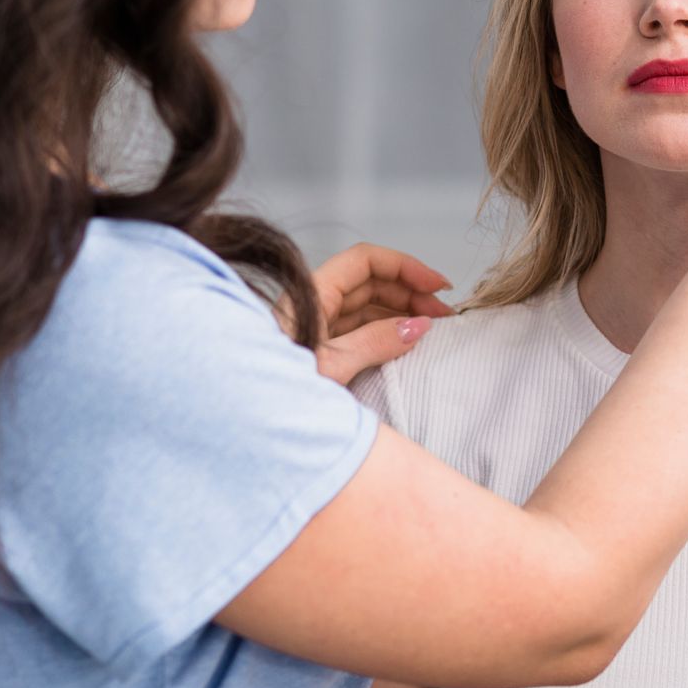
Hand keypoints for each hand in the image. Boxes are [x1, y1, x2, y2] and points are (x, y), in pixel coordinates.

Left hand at [284, 243, 456, 383]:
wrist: (244, 426)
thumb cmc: (273, 394)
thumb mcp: (333, 366)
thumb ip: (377, 342)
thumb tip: (419, 326)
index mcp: (311, 295)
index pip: (365, 261)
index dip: (405, 266)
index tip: (437, 284)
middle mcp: (313, 304)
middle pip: (370, 282)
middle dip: (410, 291)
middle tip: (443, 313)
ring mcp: (317, 326)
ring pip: (368, 307)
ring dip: (403, 312)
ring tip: (433, 327)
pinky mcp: (320, 349)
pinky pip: (360, 329)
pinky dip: (388, 331)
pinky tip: (408, 341)